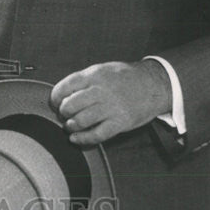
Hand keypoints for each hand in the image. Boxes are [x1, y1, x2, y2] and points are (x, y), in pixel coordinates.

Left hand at [50, 60, 171, 145]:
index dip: (55, 97)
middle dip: (62, 113)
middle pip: (70, 105)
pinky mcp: (120, 123)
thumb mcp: (103, 69)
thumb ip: (84, 80)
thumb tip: (64, 94)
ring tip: (70, 126)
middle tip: (64, 115)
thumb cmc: (126, 77)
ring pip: (80, 121)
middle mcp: (101, 91)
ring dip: (70, 126)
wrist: (155, 84)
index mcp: (94, 75)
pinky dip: (82, 139)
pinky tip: (76, 139)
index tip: (55, 103)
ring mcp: (111, 107)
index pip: (65, 87)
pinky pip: (96, 135)